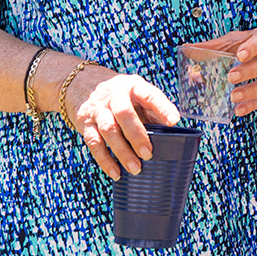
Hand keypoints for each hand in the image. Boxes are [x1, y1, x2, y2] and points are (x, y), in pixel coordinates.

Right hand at [61, 65, 180, 180]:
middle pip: (124, 113)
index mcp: (133, 86)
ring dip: (122, 151)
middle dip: (137, 135)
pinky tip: (115, 172)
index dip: (163, 107)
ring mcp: (98, 109)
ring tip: (135, 168)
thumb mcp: (137, 94)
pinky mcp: (85, 123)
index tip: (174, 121)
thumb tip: (172, 134)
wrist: (82, 83)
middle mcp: (115, 95)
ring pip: (109, 129)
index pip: (150, 94)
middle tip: (148, 154)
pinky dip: (105, 160)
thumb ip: (152, 111)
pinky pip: (94, 143)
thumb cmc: (119, 94)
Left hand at [196, 23, 256, 117]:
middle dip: (251, 70)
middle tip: (232, 76)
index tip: (240, 54)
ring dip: (252, 91)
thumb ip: (216, 45)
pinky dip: (253, 105)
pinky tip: (239, 110)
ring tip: (234, 96)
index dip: (253, 47)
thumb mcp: (241, 39)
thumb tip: (188, 49)